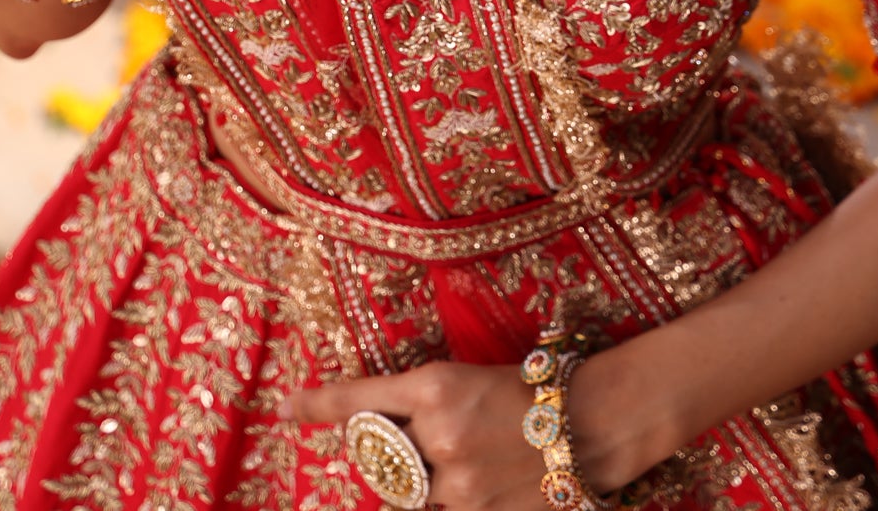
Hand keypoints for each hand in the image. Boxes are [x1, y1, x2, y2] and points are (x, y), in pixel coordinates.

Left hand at [278, 364, 545, 510]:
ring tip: (473, 459)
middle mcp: (437, 434)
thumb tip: (380, 433)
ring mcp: (456, 482)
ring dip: (430, 481)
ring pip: (412, 491)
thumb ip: (423, 409)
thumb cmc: (532, 390)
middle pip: (381, 454)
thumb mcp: (469, 380)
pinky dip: (452, 498)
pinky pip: (442, 510)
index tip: (286, 408)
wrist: (590, 423)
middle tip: (429, 443)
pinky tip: (482, 479)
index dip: (318, 404)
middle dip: (391, 454)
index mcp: (435, 386)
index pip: (360, 398)